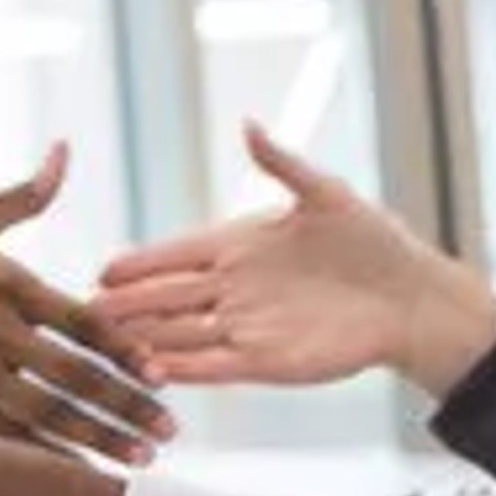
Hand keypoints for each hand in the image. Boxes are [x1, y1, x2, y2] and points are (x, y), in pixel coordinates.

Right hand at [0, 143, 171, 466]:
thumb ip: (23, 195)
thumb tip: (64, 151)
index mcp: (4, 281)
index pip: (81, 321)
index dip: (124, 349)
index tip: (160, 373)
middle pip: (75, 375)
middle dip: (127, 405)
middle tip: (170, 430)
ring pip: (47, 412)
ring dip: (99, 437)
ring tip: (141, 459)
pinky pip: (7, 432)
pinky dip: (47, 450)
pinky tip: (80, 466)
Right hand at [93, 122, 495, 397]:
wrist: (410, 296)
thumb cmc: (373, 240)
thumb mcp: (326, 193)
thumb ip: (282, 163)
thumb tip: (247, 124)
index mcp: (239, 244)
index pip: (176, 254)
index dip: (141, 263)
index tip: (102, 269)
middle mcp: (234, 287)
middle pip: (168, 298)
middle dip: (127, 305)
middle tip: (85, 310)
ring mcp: (246, 326)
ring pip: (181, 335)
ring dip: (145, 340)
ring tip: (106, 345)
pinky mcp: (266, 361)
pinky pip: (213, 366)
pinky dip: (183, 370)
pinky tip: (154, 371)